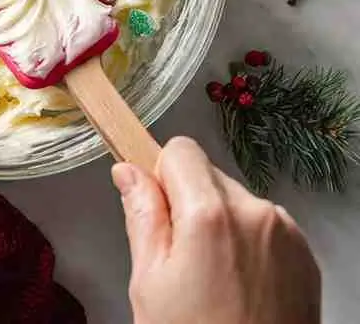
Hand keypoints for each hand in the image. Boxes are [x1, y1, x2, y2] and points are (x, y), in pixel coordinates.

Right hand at [113, 137, 320, 323]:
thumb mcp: (149, 281)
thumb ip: (141, 215)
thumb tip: (127, 170)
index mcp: (211, 214)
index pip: (180, 149)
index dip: (161, 175)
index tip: (156, 208)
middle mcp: (255, 211)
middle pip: (208, 173)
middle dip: (189, 201)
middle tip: (180, 256)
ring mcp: (286, 233)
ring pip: (235, 198)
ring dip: (219, 220)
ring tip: (212, 277)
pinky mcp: (305, 254)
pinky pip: (263, 223)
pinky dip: (247, 240)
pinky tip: (239, 283)